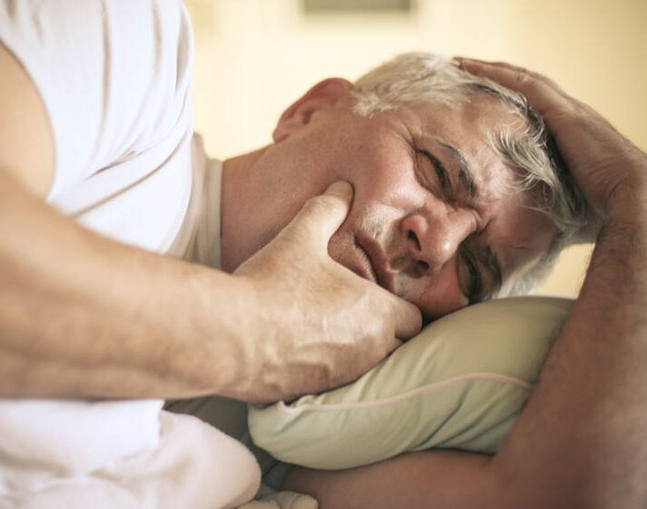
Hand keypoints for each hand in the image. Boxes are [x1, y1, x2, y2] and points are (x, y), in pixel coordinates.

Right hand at [232, 181, 421, 402]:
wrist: (231, 337)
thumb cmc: (272, 285)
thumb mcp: (300, 237)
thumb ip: (326, 210)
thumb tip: (342, 186)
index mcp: (377, 312)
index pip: (415, 320)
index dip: (402, 309)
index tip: (383, 300)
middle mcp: (370, 350)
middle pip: (398, 348)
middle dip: (386, 334)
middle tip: (358, 316)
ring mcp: (344, 377)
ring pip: (369, 368)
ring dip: (359, 354)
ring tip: (330, 334)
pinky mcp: (316, 393)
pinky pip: (336, 385)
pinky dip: (329, 371)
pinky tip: (303, 352)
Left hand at [457, 58, 646, 232]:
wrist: (636, 204)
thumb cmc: (604, 217)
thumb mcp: (566, 209)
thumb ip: (547, 211)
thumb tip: (521, 238)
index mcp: (576, 140)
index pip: (538, 113)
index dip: (513, 104)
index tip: (487, 102)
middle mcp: (575, 119)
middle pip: (531, 91)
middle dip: (500, 81)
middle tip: (468, 74)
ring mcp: (571, 114)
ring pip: (526, 82)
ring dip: (494, 72)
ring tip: (463, 65)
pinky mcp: (565, 114)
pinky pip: (526, 86)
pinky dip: (499, 75)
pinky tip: (474, 68)